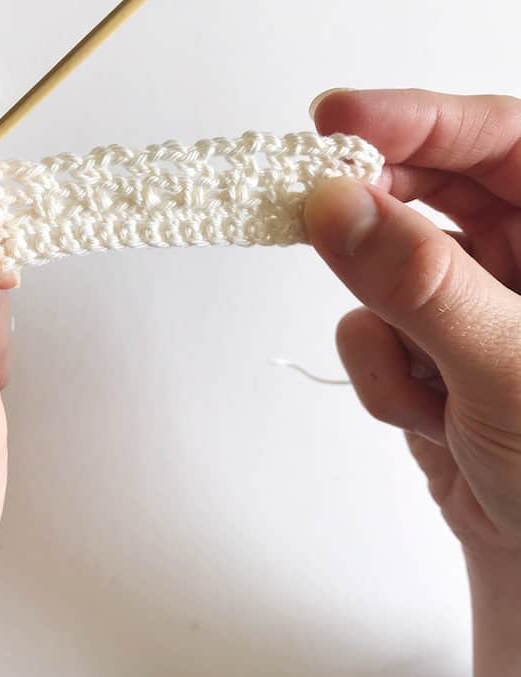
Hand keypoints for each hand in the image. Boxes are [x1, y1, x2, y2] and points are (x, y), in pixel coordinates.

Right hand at [304, 89, 520, 676]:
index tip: (335, 119)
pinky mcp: (421, 345)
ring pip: (379, 272)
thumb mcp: (507, 369)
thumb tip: (337, 208)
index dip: (415, 120)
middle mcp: (519, 258)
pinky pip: (364, 330)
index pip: (498, 139)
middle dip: (375, 223)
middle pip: (427, 193)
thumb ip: (421, 284)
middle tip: (318, 221)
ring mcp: (464, 302)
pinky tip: (426, 415)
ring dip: (387, 331)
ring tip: (433, 391)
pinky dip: (380, 376)